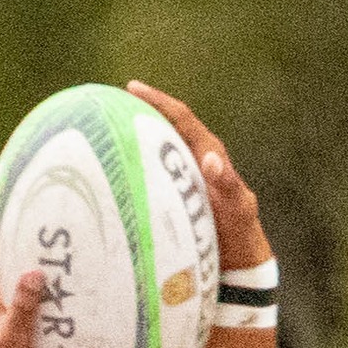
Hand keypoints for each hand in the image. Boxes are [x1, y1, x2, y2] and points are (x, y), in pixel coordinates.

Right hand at [127, 83, 273, 275]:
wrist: (239, 259)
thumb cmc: (240, 233)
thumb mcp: (237, 208)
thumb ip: (227, 183)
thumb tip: (210, 159)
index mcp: (210, 153)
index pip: (181, 118)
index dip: (158, 100)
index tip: (132, 88)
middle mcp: (195, 158)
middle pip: (165, 126)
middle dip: (141, 111)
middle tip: (110, 103)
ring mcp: (185, 176)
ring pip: (157, 148)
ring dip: (135, 137)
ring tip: (106, 131)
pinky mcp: (177, 193)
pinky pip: (153, 172)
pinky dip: (136, 165)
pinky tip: (117, 170)